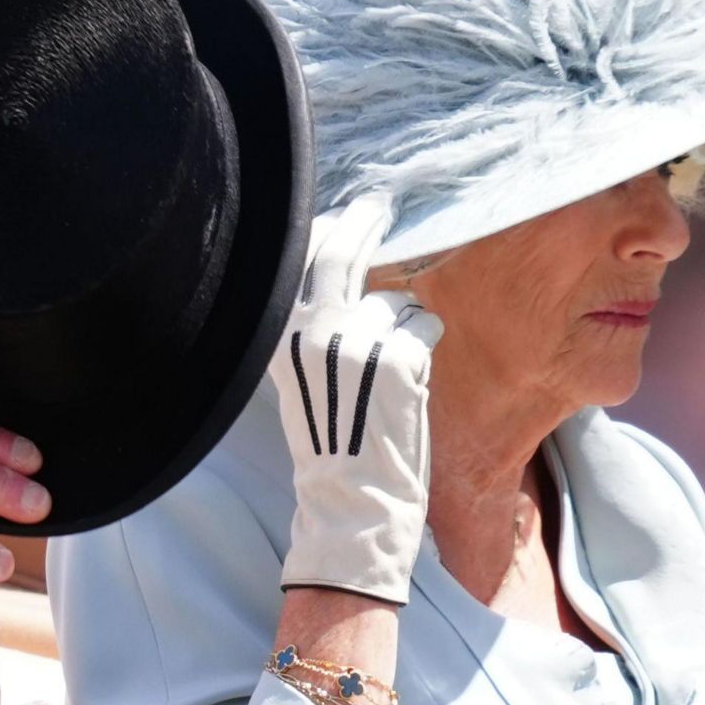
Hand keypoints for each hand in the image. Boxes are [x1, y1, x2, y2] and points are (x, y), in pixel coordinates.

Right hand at [268, 196, 443, 603]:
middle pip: (343, 255)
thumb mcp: (301, 375)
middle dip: (363, 222)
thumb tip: (337, 263)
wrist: (351, 499)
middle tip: (379, 205)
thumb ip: (313, 325)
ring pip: (395, 298)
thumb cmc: (330, 439)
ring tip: (388, 370)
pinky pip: (423, 324)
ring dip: (403, 322)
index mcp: (280, 336)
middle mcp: (313, 332)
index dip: (326, 231)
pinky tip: (408, 380)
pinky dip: (424, 344)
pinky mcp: (398, 358)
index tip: (344, 215)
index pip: (300, 261)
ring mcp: (356, 343)